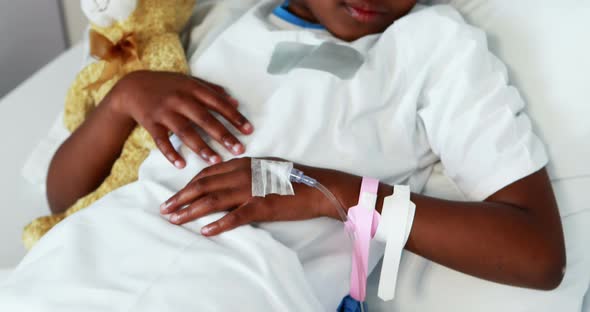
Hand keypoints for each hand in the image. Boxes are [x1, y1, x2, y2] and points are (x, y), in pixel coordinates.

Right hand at [110, 70, 253, 167]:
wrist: (133, 87)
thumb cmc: (168, 85)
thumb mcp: (190, 82)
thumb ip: (213, 90)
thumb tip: (236, 102)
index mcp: (192, 88)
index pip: (218, 104)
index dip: (234, 117)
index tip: (249, 130)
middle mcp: (179, 99)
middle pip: (204, 119)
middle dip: (223, 135)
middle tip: (239, 149)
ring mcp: (164, 112)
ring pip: (185, 131)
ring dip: (201, 147)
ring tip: (216, 161)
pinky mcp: (151, 124)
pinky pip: (162, 141)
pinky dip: (171, 153)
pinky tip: (182, 164)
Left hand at [159, 158, 362, 235]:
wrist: (317, 186)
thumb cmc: (292, 178)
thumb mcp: (263, 168)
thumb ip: (242, 172)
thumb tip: (223, 180)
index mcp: (242, 163)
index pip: (206, 173)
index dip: (187, 185)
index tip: (174, 196)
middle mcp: (242, 173)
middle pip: (203, 185)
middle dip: (181, 198)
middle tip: (164, 209)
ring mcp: (251, 189)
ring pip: (213, 200)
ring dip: (190, 210)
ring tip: (175, 219)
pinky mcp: (262, 206)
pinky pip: (235, 216)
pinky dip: (219, 224)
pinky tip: (205, 231)